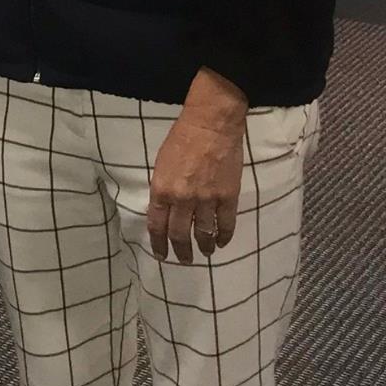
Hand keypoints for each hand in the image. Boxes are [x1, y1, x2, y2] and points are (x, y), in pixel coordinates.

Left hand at [146, 70, 247, 262]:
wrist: (211, 125)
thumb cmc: (182, 139)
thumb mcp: (161, 164)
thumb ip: (162, 189)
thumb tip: (165, 210)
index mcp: (162, 190)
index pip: (157, 226)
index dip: (159, 244)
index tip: (162, 255)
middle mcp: (182, 199)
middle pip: (180, 235)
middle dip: (180, 252)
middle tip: (184, 260)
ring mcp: (207, 200)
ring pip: (204, 234)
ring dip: (203, 247)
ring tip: (204, 254)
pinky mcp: (228, 197)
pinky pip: (225, 225)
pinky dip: (224, 237)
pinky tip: (222, 243)